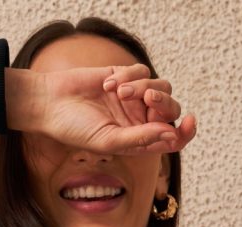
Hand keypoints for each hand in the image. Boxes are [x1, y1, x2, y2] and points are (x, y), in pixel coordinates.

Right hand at [11, 62, 195, 155]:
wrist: (52, 103)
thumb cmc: (76, 129)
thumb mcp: (109, 140)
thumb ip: (140, 139)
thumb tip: (171, 134)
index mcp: (139, 141)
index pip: (172, 138)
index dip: (186, 132)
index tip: (189, 122)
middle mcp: (140, 120)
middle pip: (171, 109)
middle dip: (164, 103)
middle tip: (147, 100)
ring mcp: (134, 98)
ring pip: (160, 87)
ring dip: (143, 87)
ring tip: (119, 92)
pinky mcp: (125, 77)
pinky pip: (143, 71)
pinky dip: (129, 75)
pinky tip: (108, 85)